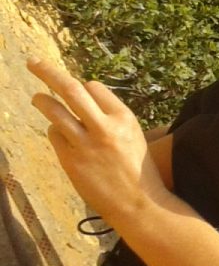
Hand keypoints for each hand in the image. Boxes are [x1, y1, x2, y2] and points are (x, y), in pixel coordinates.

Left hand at [28, 60, 167, 227]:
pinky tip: (64, 139)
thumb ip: (111, 116)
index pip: (94, 88)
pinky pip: (55, 135)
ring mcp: (85, 144)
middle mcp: (104, 127)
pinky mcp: (71, 160)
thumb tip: (85, 94)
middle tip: (32, 62)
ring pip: (54, 110)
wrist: (138, 203)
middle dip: (47, 72)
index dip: (83, 87)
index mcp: (124, 118)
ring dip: (42, 100)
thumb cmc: (137, 168)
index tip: (78, 89)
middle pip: (70, 89)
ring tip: (37, 98)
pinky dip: (56, 132)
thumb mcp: (134, 135)